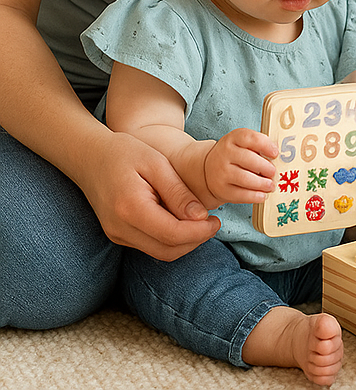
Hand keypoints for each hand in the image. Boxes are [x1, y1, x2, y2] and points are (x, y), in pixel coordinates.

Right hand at [80, 130, 220, 260]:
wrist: (90, 157)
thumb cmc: (125, 153)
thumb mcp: (157, 164)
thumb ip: (178, 193)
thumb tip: (200, 217)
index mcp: (130, 209)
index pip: (171, 235)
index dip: (199, 233)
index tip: (216, 221)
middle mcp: (120, 229)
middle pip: (166, 251)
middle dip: (194, 241)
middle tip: (213, 223)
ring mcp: (116, 235)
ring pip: (159, 252)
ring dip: (184, 242)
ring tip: (200, 221)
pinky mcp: (118, 234)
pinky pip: (149, 245)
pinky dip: (169, 238)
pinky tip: (181, 219)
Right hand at [203, 128, 277, 203]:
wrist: (210, 168)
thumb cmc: (234, 155)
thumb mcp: (243, 143)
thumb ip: (259, 146)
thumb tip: (277, 156)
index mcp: (233, 139)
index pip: (248, 138)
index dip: (264, 145)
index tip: (275, 153)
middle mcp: (225, 154)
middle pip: (248, 159)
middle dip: (265, 167)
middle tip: (274, 173)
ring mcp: (221, 172)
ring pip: (244, 178)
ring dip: (261, 183)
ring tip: (271, 185)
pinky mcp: (221, 189)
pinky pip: (239, 194)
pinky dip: (254, 196)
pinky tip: (262, 195)